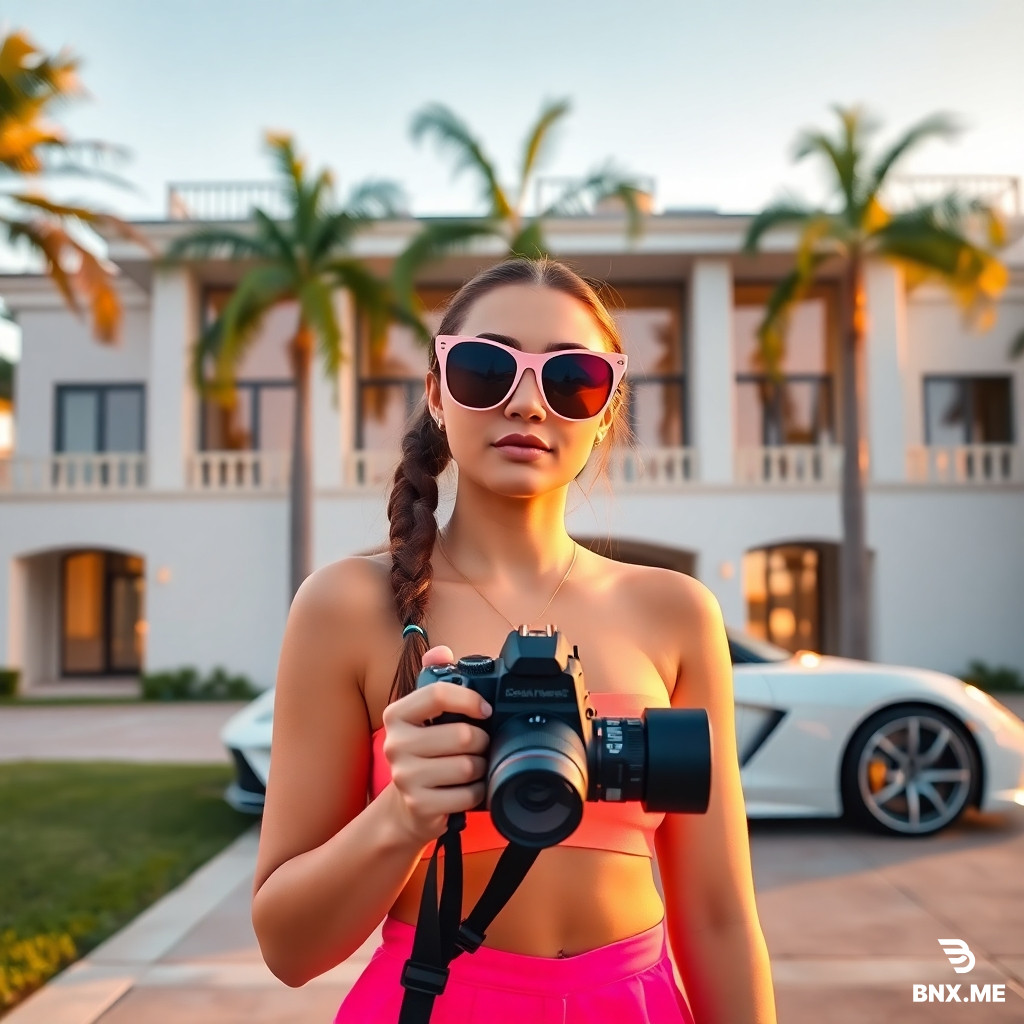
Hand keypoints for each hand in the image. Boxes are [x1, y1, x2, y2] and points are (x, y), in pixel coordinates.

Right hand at [381, 645, 492, 844]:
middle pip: (461, 735)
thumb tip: (441, 651)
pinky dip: (477, 792)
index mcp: (397, 714)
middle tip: (480, 745)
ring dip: (481, 767)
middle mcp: (396, 744)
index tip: (485, 709)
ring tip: (474, 766)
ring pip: (468, 766)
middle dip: (481, 741)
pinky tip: (468, 788)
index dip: (469, 699)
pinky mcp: (420, 805)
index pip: (437, 694)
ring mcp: (405, 777)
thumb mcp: (425, 715)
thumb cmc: (424, 752)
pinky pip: (467, 795)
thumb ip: (434, 678)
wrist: (407, 804)